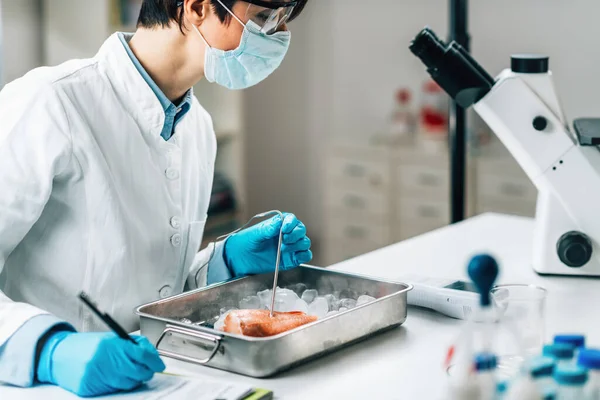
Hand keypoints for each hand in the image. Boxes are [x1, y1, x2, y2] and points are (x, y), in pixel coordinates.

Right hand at [37, 332, 164, 396]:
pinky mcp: (89, 388)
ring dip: (134, 379)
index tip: (160, 364)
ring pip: (127, 383)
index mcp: (111, 344)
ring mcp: (96, 375)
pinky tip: (115, 377)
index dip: (155, 361)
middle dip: (147, 372)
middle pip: (138, 372)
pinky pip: (113, 389)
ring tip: (130, 373)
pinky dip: (118, 385)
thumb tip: (152, 357)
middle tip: (148, 370)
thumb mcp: (111, 338)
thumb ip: (133, 345)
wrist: (58, 354)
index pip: (142, 355)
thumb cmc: (86, 345)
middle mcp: (104, 359)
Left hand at [224, 213, 311, 276]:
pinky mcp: (292, 259)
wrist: (240, 259)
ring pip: (304, 242)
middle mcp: (287, 234)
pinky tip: (295, 256)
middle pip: (301, 230)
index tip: (285, 228)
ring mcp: (290, 247)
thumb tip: (279, 222)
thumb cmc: (246, 243)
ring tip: (283, 249)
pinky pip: (305, 256)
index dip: (291, 223)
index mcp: (279, 225)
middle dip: (295, 234)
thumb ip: (267, 228)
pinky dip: (304, 255)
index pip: (291, 219)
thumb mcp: (254, 234)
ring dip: (298, 245)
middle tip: (284, 239)